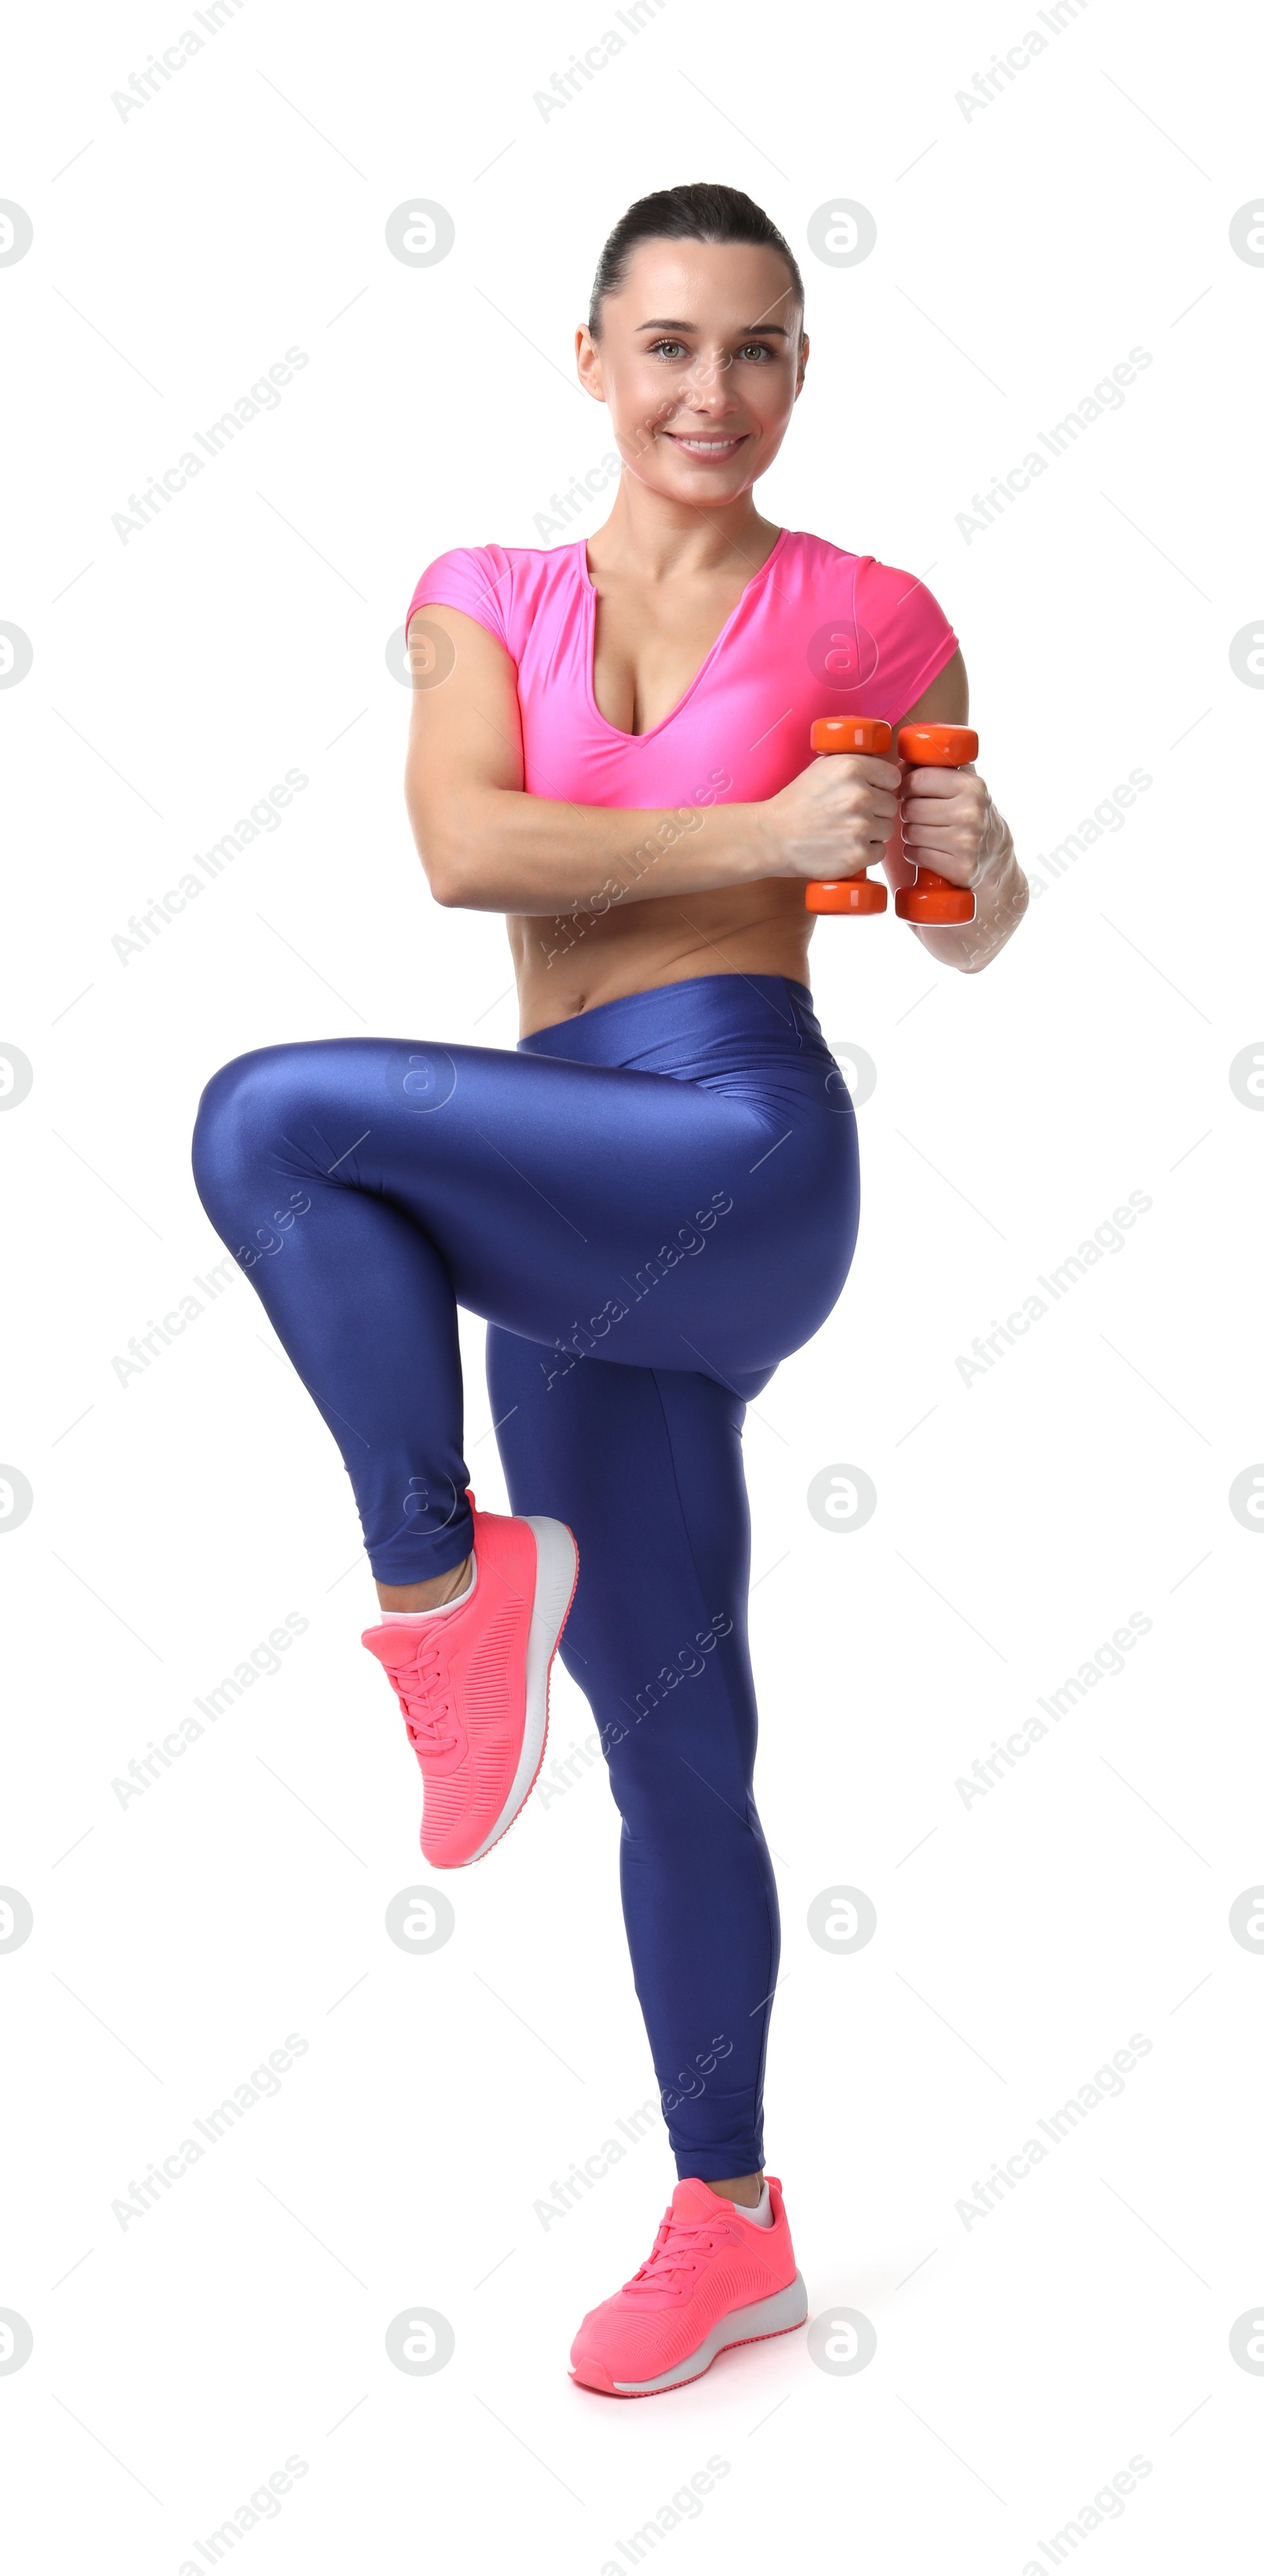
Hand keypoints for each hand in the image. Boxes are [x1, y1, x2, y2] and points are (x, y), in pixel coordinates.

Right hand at [761, 752, 901, 881]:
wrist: (772, 837)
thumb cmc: (796, 803)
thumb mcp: (822, 768)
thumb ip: (853, 762)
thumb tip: (881, 765)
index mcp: (852, 767)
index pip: (893, 777)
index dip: (882, 787)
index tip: (870, 793)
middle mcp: (859, 795)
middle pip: (891, 805)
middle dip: (876, 811)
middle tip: (851, 816)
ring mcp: (860, 827)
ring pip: (887, 829)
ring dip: (872, 833)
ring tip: (846, 832)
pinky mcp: (857, 855)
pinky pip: (879, 853)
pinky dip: (865, 853)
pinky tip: (846, 848)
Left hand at [900, 760, 1009, 890]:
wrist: (999, 861)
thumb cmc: (974, 818)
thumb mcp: (968, 788)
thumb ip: (942, 770)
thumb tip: (902, 761)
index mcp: (972, 786)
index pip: (918, 779)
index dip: (906, 787)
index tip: (908, 793)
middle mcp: (972, 812)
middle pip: (911, 808)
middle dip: (909, 814)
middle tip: (918, 818)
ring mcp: (967, 842)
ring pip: (911, 833)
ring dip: (910, 835)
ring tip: (924, 834)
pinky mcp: (961, 867)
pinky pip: (915, 854)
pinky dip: (914, 853)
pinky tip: (926, 851)